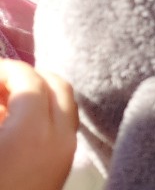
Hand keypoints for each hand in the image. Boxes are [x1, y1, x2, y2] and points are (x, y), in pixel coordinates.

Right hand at [0, 60, 77, 189]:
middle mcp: (59, 137)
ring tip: (3, 103)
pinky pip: (62, 127)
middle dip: (29, 76)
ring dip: (38, 95)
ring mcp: (65, 153)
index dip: (6, 70)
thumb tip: (1, 91)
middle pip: (58, 86)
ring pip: (64, 106)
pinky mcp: (62, 168)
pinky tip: (12, 126)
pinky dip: (43, 115)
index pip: (30, 79)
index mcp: (33, 129)